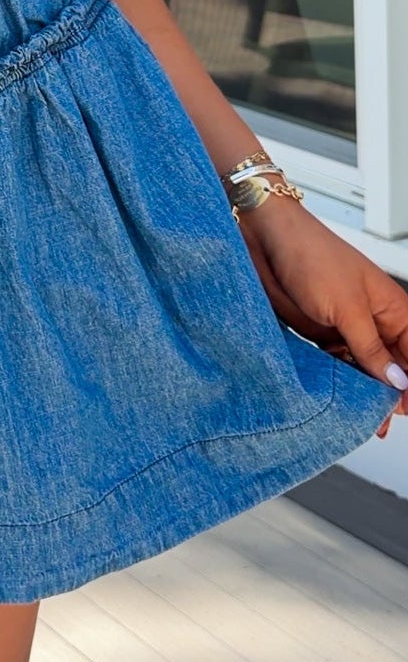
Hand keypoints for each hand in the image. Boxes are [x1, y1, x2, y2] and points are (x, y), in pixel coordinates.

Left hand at [237, 195, 407, 438]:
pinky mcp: (323, 333)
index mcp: (393, 309)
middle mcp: (375, 321)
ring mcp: (349, 328)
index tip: (402, 410)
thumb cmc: (312, 254)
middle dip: (392, 396)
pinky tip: (340, 399)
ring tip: (364, 419)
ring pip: (367, 371)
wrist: (267, 238)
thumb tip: (397, 381)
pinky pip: (340, 365)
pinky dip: (343, 382)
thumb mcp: (347, 306)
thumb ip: (371, 347)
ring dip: (366, 393)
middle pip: (394, 369)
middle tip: (381, 423)